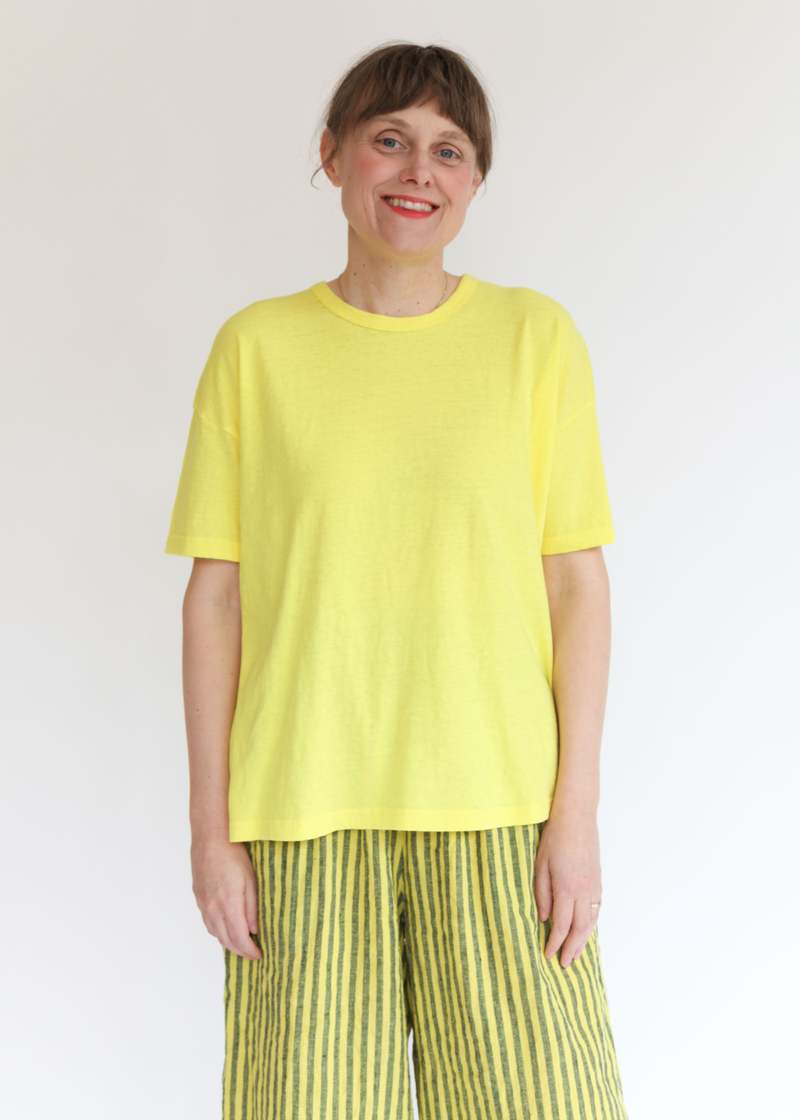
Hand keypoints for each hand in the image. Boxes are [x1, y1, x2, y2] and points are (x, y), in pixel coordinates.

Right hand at [190, 836, 261, 960]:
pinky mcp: (199, 897)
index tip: (259, 955)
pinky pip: (208, 922)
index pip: (239, 938)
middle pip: (226, 940)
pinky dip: (218, 931)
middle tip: (252, 954)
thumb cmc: (234, 855)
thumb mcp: (251, 880)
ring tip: (241, 944)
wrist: (211, 838)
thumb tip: (254, 930)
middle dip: (240, 951)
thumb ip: (252, 908)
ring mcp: (204, 904)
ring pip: (215, 933)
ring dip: (228, 942)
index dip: (249, 951)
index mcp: (228, 905)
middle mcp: (213, 909)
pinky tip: (226, 928)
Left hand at [534, 809, 601, 968]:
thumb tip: (545, 919)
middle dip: (572, 949)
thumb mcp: (540, 865)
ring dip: (583, 940)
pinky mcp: (598, 881)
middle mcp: (584, 891)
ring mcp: (594, 886)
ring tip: (575, 954)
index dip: (555, 943)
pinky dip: (591, 925)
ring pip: (591, 922)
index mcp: (566, 888)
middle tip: (564, 964)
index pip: (561, 925)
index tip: (548, 955)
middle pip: (579, 929)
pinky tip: (585, 931)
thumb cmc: (554, 838)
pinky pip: (596, 910)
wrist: (577, 817)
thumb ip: (542, 894)